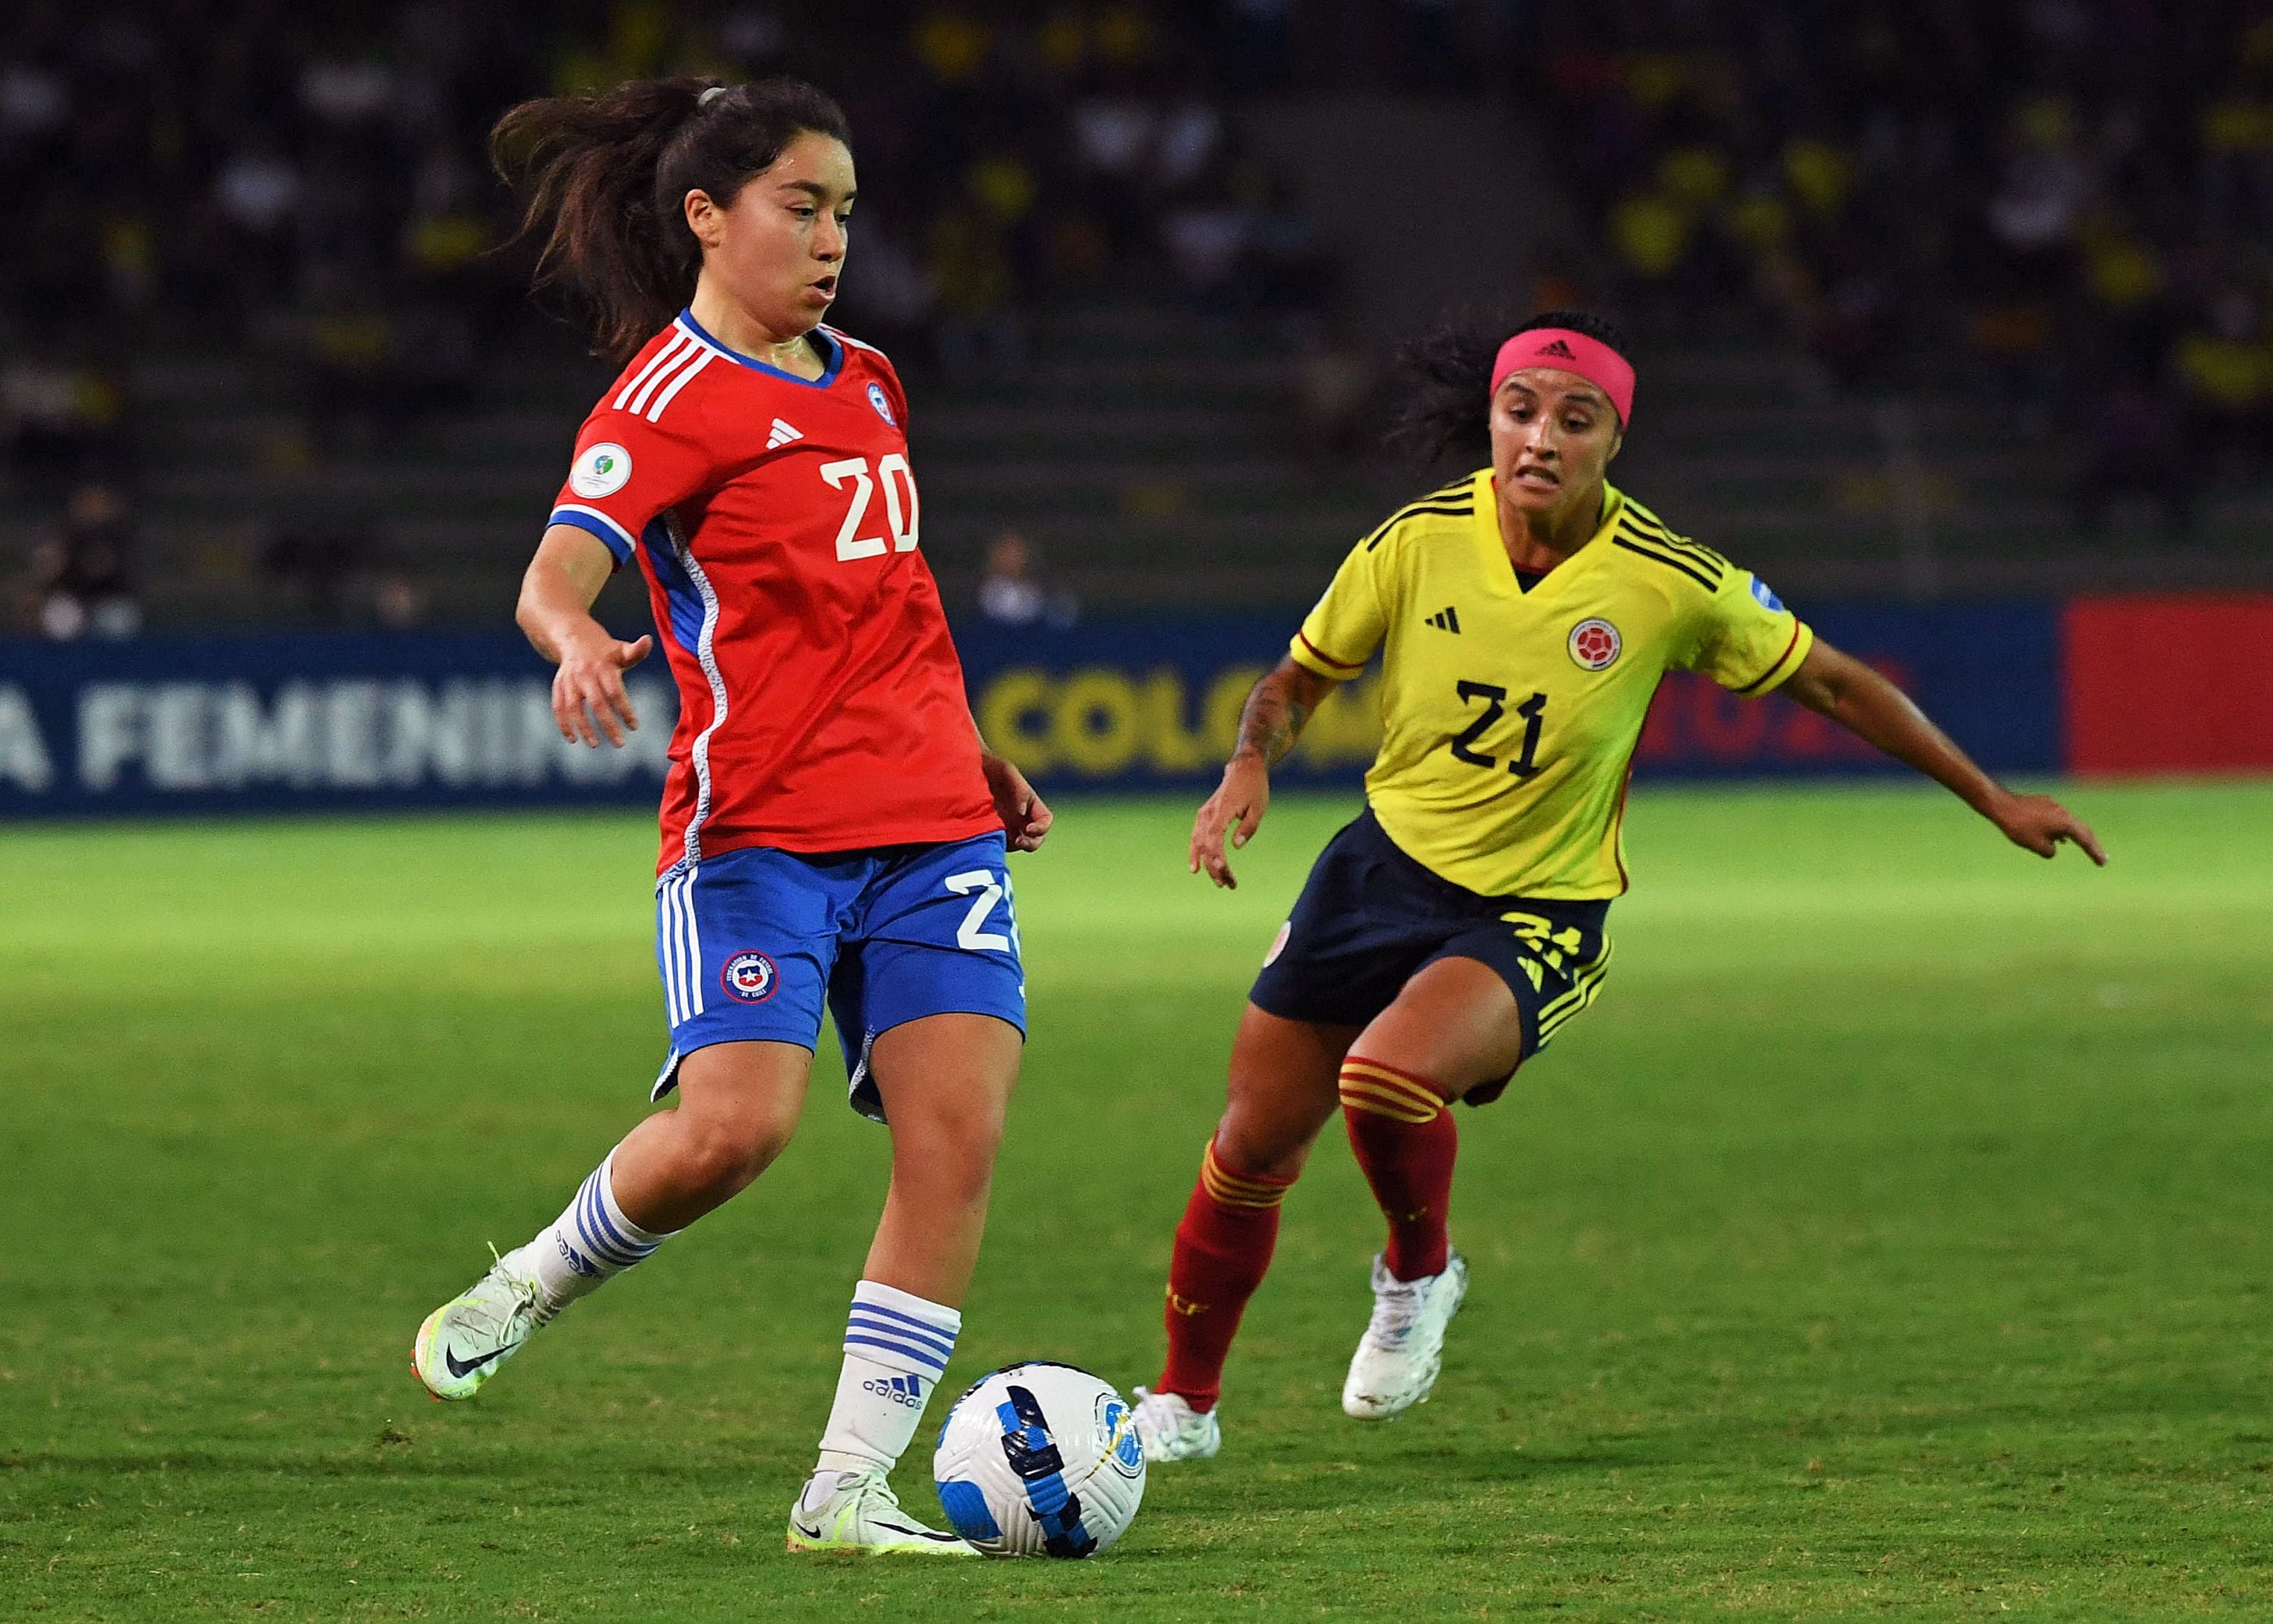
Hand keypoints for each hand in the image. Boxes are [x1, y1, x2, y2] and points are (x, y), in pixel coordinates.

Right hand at [552, 630, 652, 747]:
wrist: (574, 638)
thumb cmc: (605, 651)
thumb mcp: (621, 649)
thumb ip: (636, 651)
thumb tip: (648, 640)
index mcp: (603, 666)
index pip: (615, 692)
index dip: (625, 710)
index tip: (634, 727)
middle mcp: (584, 674)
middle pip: (596, 703)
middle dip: (608, 725)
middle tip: (620, 744)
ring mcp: (569, 681)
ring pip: (573, 707)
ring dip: (583, 728)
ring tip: (595, 744)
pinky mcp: (558, 686)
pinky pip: (558, 707)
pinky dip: (563, 724)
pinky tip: (572, 739)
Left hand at [982, 752, 1051, 851]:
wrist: (964, 769)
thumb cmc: (989, 766)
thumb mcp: (1006, 770)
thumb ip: (1019, 789)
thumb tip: (1022, 812)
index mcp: (1030, 803)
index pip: (1045, 820)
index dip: (1042, 827)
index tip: (1028, 829)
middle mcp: (1021, 817)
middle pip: (1036, 838)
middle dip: (1031, 843)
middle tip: (1018, 842)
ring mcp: (1006, 826)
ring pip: (1019, 845)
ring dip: (1015, 847)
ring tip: (1002, 841)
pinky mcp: (990, 832)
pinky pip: (999, 846)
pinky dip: (997, 847)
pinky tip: (988, 840)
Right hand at [1190, 753, 1270, 888]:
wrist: (1243, 768)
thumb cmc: (1254, 788)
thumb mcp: (1258, 807)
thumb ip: (1248, 828)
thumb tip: (1236, 847)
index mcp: (1222, 809)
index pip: (1215, 836)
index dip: (1217, 855)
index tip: (1225, 870)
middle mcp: (1208, 812)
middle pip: (1205, 845)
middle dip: (1215, 867)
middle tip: (1228, 885)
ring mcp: (1204, 814)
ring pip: (1198, 843)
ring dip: (1206, 864)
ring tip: (1218, 882)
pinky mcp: (1204, 816)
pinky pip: (1196, 837)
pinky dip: (1196, 853)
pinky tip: (1196, 867)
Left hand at [1986, 789, 2106, 864]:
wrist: (2001, 805)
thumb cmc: (2019, 826)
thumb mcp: (2037, 845)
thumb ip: (2050, 851)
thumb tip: (2053, 848)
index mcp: (2066, 822)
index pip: (2085, 840)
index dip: (2095, 852)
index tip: (2103, 862)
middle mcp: (2063, 812)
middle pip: (2081, 830)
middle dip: (2091, 844)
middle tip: (2101, 857)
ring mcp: (2053, 806)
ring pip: (2068, 824)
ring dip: (2075, 836)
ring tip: (2084, 846)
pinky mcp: (2043, 804)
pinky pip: (2057, 820)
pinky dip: (2061, 830)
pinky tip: (2060, 838)